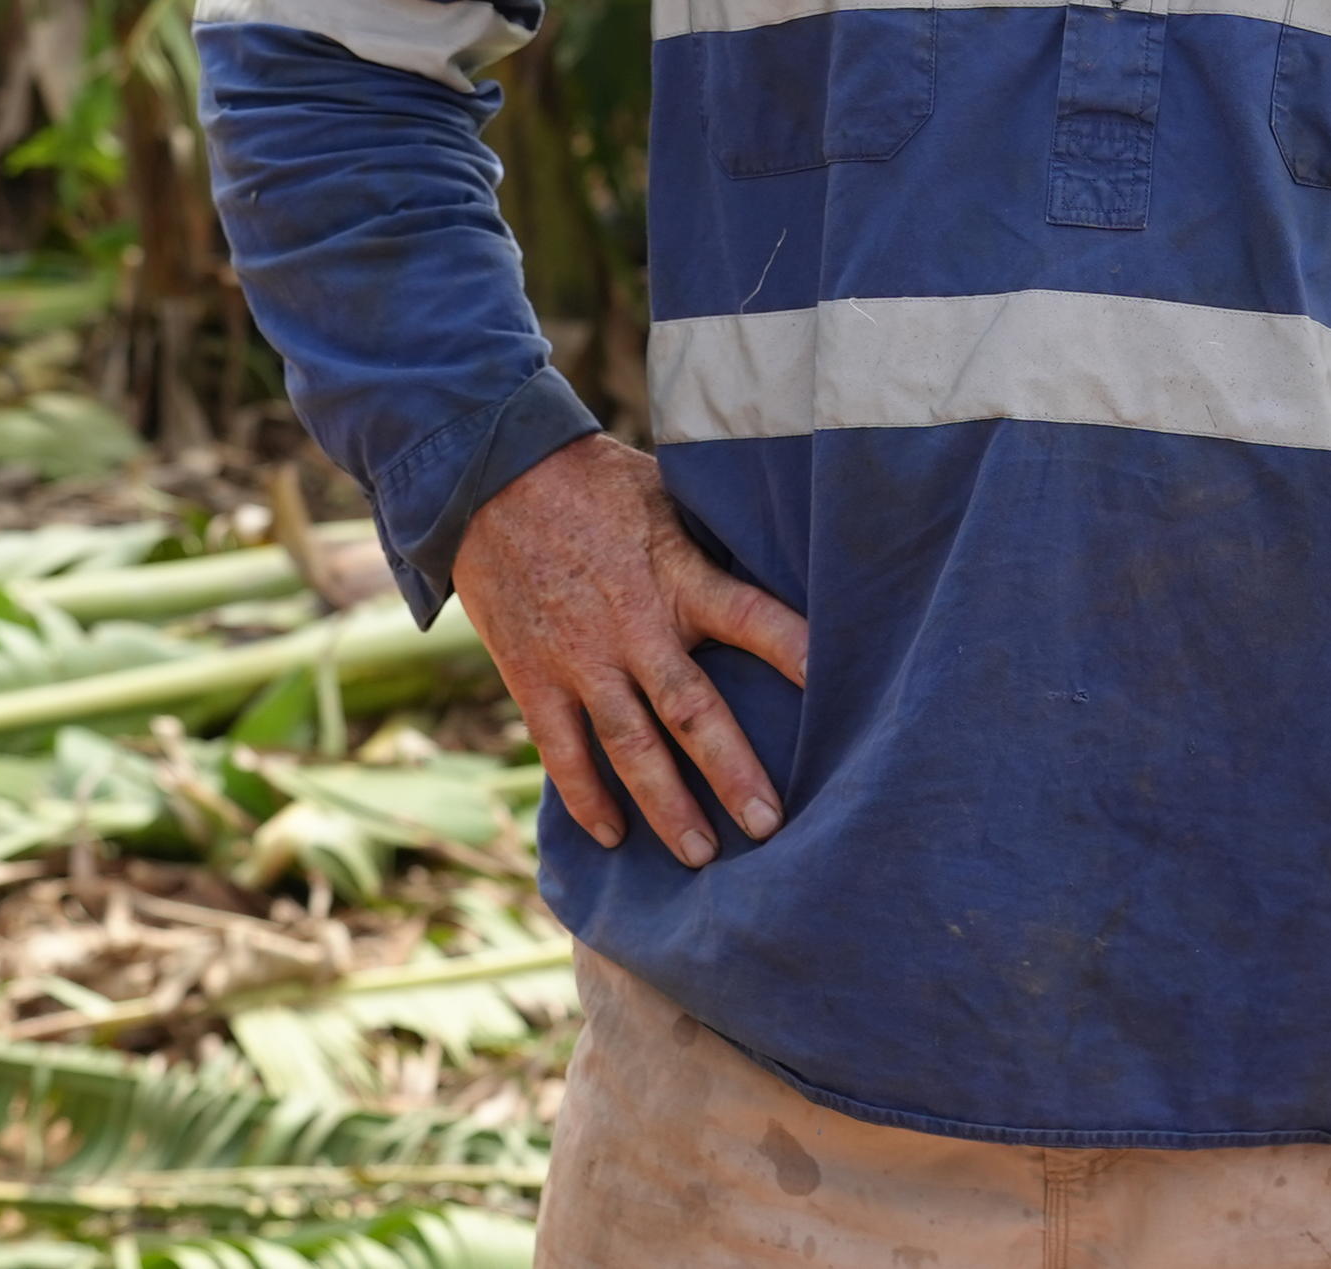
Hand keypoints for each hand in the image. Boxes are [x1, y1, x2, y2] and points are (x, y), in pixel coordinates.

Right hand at [449, 435, 810, 867]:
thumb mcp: (669, 495)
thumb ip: (714, 543)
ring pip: (630, 747)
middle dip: (733, 774)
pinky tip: (612, 836)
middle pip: (692, 713)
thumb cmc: (596, 482)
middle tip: (770, 825)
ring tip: (701, 855)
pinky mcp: (533, 676)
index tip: (839, 690)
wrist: (491, 476)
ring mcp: (580, 659)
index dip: (795, 652)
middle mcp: (633, 627)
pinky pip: (562, 750)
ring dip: (666, 805)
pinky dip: (585, 797)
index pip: (752, 619)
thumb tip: (785, 559)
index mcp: (678, 576)